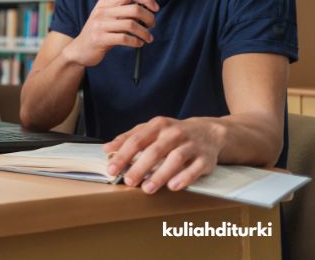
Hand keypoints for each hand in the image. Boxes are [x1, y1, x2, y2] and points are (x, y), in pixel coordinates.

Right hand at [62, 0, 157, 67]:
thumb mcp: (108, 17)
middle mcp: (102, 11)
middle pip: (134, 9)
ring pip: (131, 24)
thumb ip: (123, 11)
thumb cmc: (100, 33)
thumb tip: (148, 8)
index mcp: (105, 2)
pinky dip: (136, 41)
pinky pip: (124, 38)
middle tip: (152, 25)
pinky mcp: (100, 39)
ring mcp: (99, 25)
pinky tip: (138, 43)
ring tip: (148, 38)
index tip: (155, 8)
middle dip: (149, 18)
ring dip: (144, 33)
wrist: (80, 50)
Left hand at [103, 116, 224, 192]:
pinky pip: (195, 169)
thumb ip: (128, 138)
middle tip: (128, 181)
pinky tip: (172, 186)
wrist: (208, 132)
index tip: (112, 169)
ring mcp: (192, 145)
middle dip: (140, 167)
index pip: (137, 140)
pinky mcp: (205, 159)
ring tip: (147, 188)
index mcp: (158, 125)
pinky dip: (184, 178)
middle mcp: (175, 133)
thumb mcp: (150, 130)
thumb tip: (107, 149)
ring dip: (160, 175)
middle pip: (155, 150)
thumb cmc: (172, 134)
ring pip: (175, 159)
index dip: (123, 155)